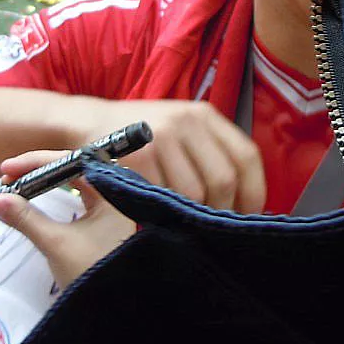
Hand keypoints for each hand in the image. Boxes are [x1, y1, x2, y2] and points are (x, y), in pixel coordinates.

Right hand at [0, 151, 134, 287]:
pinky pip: (78, 198)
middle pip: (72, 169)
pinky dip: (55, 197)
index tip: (7, 169)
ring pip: (74, 183)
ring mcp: (111, 207)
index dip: (36, 162)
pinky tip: (37, 201)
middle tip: (8, 177)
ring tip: (17, 186)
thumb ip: (25, 219)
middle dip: (38, 170)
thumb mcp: (57, 244)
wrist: (120, 309)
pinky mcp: (105, 222)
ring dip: (45, 182)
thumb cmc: (94, 272)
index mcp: (112, 190)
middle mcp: (115, 193)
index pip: (70, 162)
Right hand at [74, 99, 265, 212]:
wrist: (89, 123)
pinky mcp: (138, 157)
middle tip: (212, 227)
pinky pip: (163, 198)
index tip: (248, 215)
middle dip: (221, 212)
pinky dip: (163, 212)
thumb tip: (244, 201)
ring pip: (193, 193)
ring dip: (189, 216)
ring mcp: (161, 138)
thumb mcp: (180, 127)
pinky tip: (157, 213)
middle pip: (224, 179)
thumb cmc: (141, 134)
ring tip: (182, 220)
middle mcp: (187, 121)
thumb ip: (210, 152)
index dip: (254, 191)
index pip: (247, 156)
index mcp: (204, 115)